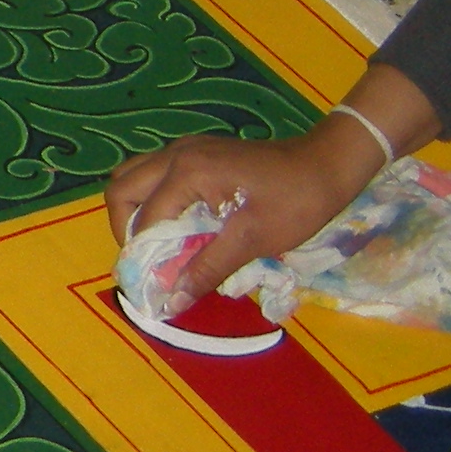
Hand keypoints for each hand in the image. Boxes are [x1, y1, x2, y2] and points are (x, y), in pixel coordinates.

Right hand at [105, 118, 398, 300]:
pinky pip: (155, 173)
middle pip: (121, 189)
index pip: (146, 219)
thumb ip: (207, 269)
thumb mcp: (252, 241)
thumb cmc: (295, 202)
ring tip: (156, 244)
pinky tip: (178, 224)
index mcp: (188, 173)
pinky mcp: (197, 152)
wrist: (329, 165)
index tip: (151, 286)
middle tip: (146, 260)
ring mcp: (185, 149)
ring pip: (133, 176)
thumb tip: (171, 302)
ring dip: (135, 211)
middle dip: (125, 229)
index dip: (144, 257)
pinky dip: (152, 199)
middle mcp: (177, 155)